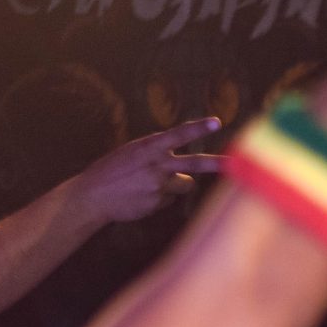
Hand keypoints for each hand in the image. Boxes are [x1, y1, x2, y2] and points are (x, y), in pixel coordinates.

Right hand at [63, 118, 224, 225]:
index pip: (178, 134)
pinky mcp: (158, 203)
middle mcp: (157, 165)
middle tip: (234, 162)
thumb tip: (178, 162)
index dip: (198, 128)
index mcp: (149, 147)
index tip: (217, 122)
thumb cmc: (112, 170)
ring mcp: (158, 186)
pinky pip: (170, 200)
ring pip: (185, 185)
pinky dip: (161, 199)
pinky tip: (142, 197)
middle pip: (195, 164)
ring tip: (152, 184)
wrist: (93, 196)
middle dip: (216, 164)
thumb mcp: (132, 152)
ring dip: (177, 185)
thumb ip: (156, 153)